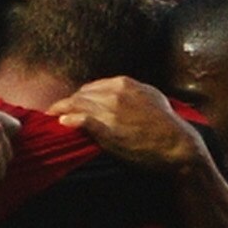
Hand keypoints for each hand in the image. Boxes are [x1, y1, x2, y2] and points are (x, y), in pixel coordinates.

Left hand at [49, 77, 205, 171]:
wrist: (177, 144)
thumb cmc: (167, 123)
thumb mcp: (150, 96)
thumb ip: (130, 92)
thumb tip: (116, 93)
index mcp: (124, 83)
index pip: (91, 87)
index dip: (78, 97)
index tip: (70, 104)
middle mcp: (115, 93)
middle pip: (81, 96)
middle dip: (66, 103)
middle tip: (54, 112)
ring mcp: (111, 110)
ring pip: (77, 106)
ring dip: (61, 111)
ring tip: (50, 117)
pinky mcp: (108, 129)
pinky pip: (82, 120)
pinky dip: (70, 120)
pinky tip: (62, 122)